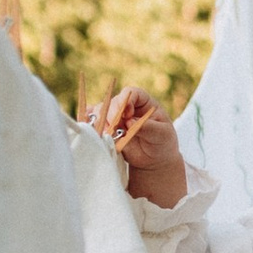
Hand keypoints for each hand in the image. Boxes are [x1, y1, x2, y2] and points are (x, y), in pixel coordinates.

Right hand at [88, 86, 187, 208]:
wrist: (153, 159)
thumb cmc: (161, 142)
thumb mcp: (162, 134)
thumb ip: (148, 127)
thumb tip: (130, 121)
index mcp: (143, 101)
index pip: (131, 93)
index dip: (126, 101)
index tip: (128, 114)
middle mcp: (126, 106)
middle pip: (112, 102)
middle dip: (111, 114)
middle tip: (114, 128)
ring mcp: (114, 117)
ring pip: (100, 112)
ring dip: (101, 123)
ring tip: (108, 136)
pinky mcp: (106, 128)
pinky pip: (93, 123)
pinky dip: (91, 126)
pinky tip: (93, 132)